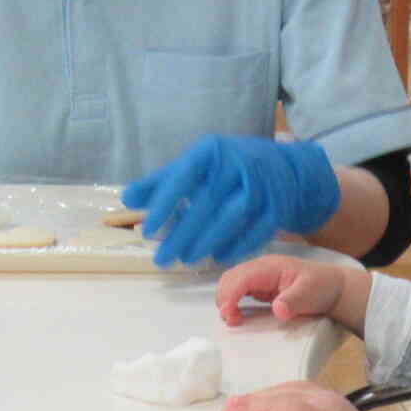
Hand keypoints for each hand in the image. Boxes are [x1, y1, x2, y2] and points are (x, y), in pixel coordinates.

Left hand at [122, 135, 340, 268]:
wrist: (283, 169)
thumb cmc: (227, 168)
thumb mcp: (196, 165)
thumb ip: (161, 181)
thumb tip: (127, 198)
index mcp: (211, 151)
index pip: (183, 178)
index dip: (163, 205)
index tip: (147, 230)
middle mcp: (238, 165)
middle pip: (206, 203)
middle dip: (182, 234)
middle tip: (163, 258)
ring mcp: (261, 186)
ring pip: (232, 218)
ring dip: (207, 242)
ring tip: (186, 259)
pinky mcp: (278, 207)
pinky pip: (256, 231)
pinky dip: (236, 248)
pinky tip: (218, 259)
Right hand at [215, 254, 347, 325]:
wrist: (331, 287)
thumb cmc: (321, 287)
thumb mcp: (310, 294)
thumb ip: (293, 301)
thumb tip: (278, 310)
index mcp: (270, 267)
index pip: (241, 278)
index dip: (231, 296)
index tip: (230, 314)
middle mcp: (260, 268)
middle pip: (229, 279)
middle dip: (224, 299)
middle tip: (233, 320)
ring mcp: (258, 276)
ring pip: (230, 284)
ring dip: (226, 301)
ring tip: (234, 319)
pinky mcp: (259, 286)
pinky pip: (238, 290)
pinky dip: (232, 302)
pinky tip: (238, 315)